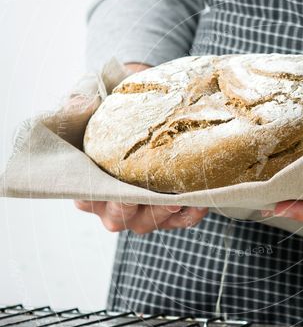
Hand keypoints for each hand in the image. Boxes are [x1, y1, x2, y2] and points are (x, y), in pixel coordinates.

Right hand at [74, 62, 208, 233]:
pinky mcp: (167, 215)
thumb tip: (80, 103)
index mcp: (90, 186)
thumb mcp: (95, 103)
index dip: (100, 196)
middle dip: (132, 208)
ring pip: (146, 223)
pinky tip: (199, 203)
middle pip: (117, 216)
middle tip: (146, 195)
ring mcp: (139, 213)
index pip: (88, 198)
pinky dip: (188, 215)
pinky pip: (178, 221)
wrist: (154, 115)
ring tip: (175, 199)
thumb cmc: (117, 114)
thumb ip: (80, 105)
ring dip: (161, 213)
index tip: (116, 187)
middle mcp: (111, 205)